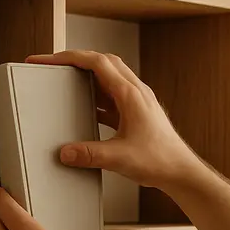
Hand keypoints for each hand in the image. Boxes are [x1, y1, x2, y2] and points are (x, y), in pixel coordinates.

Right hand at [24, 50, 202, 190]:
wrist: (181, 172)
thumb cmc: (160, 160)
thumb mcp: (119, 158)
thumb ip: (89, 154)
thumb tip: (65, 152)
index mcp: (131, 94)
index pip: (97, 63)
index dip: (69, 57)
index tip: (49, 60)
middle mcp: (135, 92)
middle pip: (102, 62)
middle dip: (75, 60)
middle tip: (54, 66)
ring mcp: (137, 102)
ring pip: (109, 77)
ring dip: (87, 77)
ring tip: (65, 83)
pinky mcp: (137, 113)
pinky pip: (112, 96)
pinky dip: (96, 96)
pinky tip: (85, 107)